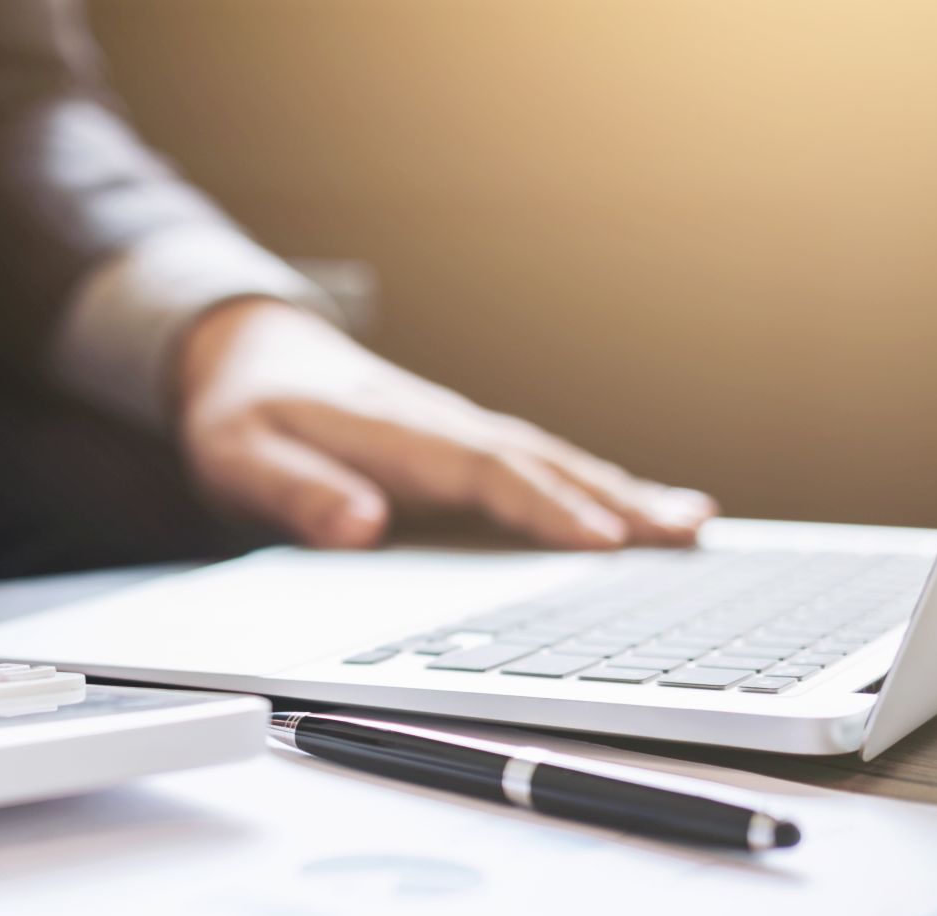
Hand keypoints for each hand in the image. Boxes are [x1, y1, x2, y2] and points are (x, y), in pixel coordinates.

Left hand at [177, 298, 715, 549]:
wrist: (244, 354)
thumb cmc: (242, 416)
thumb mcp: (242, 460)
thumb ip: (299, 495)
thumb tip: (363, 527)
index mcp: (391, 432)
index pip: (482, 470)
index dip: (544, 506)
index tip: (603, 541)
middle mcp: (438, 424)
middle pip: (538, 462)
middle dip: (615, 499)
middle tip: (689, 535)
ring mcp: (455, 429)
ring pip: (549, 460)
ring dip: (620, 491)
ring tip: (694, 525)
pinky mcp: (458, 443)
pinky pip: (535, 464)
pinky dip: (591, 484)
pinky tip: (635, 507)